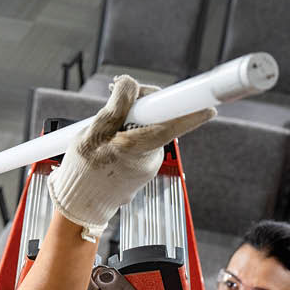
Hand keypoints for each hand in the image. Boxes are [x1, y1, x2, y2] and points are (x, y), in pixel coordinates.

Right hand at [47, 75, 214, 241]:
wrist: (80, 206)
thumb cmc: (82, 172)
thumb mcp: (91, 135)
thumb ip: (114, 108)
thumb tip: (130, 83)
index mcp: (134, 148)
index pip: (169, 126)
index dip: (189, 114)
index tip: (210, 110)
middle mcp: (148, 160)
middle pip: (156, 124)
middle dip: (139, 111)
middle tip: (115, 109)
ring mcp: (148, 168)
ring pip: (148, 135)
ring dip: (131, 129)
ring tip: (106, 138)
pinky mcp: (145, 173)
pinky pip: (143, 148)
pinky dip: (130, 144)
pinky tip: (112, 151)